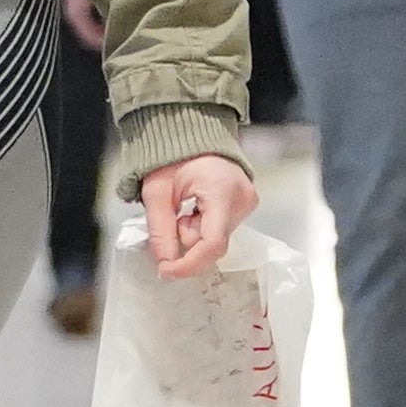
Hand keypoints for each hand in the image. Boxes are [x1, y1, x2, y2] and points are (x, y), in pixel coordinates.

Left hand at [139, 151, 255, 279]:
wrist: (193, 136)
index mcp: (222, 191)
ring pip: (217, 238)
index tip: (166, 271)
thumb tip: (165, 264)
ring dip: (194, 232)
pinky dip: (203, 227)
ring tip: (186, 208)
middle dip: (187, 238)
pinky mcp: (246, 206)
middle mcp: (243, 199)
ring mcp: (248, 203)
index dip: (189, 263)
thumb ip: (160, 230)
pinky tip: (196, 209)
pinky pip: (222, 230)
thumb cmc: (174, 158)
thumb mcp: (157, 192)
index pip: (212, 242)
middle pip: (213, 242)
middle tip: (173, 216)